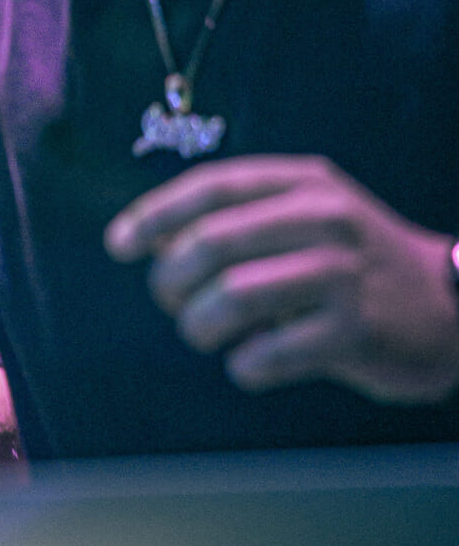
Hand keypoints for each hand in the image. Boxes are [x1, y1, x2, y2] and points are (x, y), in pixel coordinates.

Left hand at [105, 155, 458, 402]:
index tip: (118, 244)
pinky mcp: (355, 330)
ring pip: (232, 296)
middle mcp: (324, 218)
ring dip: (199, 324)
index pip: (212, 186)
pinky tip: (249, 363)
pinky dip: (244, 364)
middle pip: (211, 242)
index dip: (155, 214)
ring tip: (203, 334)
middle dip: (171, 279)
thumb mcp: (307, 217)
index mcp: (304, 182)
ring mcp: (342, 274)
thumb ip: (239, 218)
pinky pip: (269, 352)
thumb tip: (149, 237)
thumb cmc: (355, 263)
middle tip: (170, 301)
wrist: (449, 307)